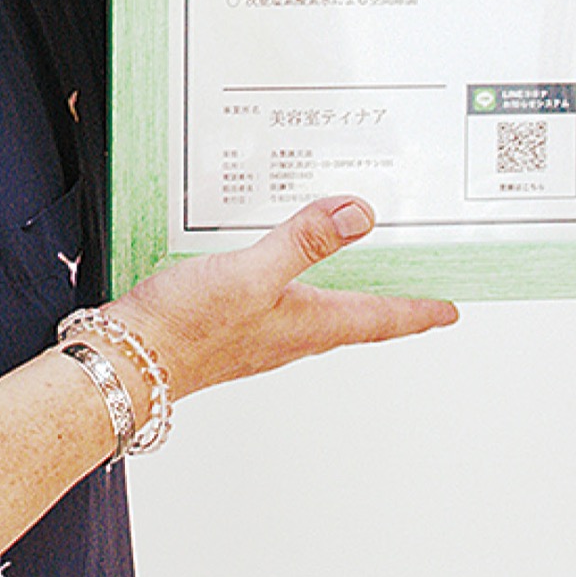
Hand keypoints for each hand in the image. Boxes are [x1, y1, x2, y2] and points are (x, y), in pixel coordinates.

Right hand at [106, 197, 456, 400]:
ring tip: (359, 277)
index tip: (450, 309)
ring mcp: (259, 335)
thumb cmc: (186, 327)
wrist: (126, 362)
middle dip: (388, 307)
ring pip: (316, 315)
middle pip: (354, 320)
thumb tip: (360, 214)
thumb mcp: (252, 272)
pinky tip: (279, 271)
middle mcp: (289, 335)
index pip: (379, 318)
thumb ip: (304, 241)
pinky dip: (295, 288)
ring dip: (343, 297)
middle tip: (417, 296)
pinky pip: (277, 307)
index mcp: (307, 324)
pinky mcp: (228, 328)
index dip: (418, 311)